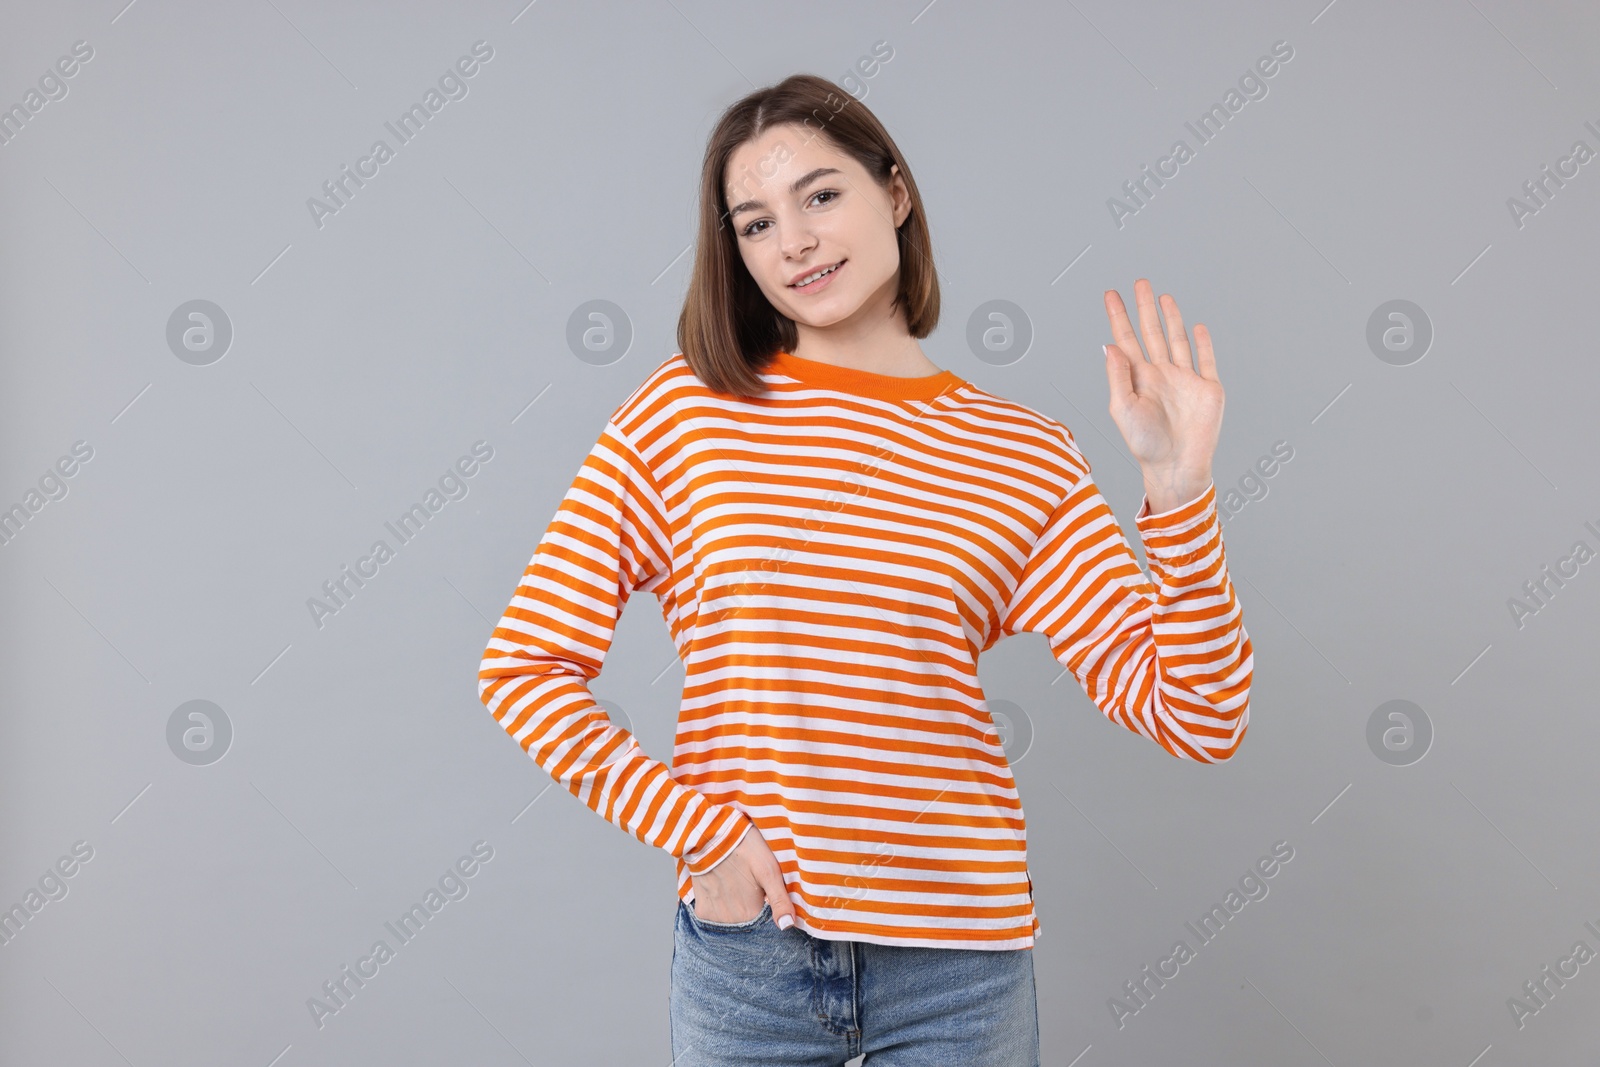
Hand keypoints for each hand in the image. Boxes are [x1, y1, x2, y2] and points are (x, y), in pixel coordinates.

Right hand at [690, 820, 797, 930]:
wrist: (708, 834)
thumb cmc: (743, 848)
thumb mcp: (769, 870)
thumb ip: (780, 901)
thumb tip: (788, 926)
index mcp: (752, 914)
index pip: (765, 922)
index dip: (768, 907)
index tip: (764, 891)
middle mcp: (732, 921)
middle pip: (748, 922)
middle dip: (752, 907)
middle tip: (749, 883)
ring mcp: (715, 917)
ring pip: (732, 921)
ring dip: (736, 908)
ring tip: (735, 883)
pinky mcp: (702, 910)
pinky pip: (714, 917)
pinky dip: (720, 907)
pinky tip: (722, 887)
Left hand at [1102, 279, 1223, 512]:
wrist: (1176, 465)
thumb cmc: (1145, 444)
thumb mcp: (1123, 408)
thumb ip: (1117, 375)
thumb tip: (1109, 345)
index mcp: (1138, 378)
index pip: (1126, 339)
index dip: (1118, 317)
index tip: (1111, 295)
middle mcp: (1160, 374)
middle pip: (1151, 332)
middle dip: (1144, 307)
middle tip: (1139, 283)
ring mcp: (1184, 380)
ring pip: (1177, 340)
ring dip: (1171, 318)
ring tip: (1164, 297)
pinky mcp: (1207, 388)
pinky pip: (1205, 360)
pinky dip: (1202, 343)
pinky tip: (1196, 327)